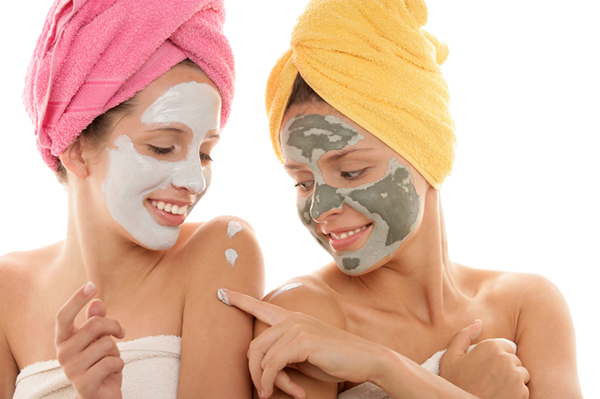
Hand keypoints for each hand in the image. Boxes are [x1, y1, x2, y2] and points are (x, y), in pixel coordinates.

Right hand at [55, 282, 125, 398]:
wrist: (102, 394)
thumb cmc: (100, 363)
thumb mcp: (99, 339)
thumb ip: (95, 321)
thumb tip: (97, 303)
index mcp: (63, 340)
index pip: (63, 316)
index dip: (76, 299)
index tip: (92, 285)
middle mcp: (62, 354)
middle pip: (95, 325)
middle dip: (114, 326)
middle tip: (120, 334)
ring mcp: (71, 371)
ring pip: (106, 344)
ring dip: (116, 351)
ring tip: (109, 360)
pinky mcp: (83, 385)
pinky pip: (111, 362)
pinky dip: (119, 365)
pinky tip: (112, 372)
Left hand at [218, 288, 388, 398]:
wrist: (366, 359)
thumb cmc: (335, 359)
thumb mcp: (305, 354)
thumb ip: (285, 352)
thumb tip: (265, 366)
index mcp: (292, 318)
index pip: (261, 306)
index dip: (240, 300)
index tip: (222, 291)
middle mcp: (292, 318)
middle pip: (254, 345)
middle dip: (253, 372)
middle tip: (265, 391)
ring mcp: (297, 327)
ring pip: (261, 356)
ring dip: (264, 381)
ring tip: (272, 394)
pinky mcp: (302, 341)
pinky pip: (273, 364)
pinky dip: (271, 381)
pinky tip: (279, 392)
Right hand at [440, 320, 529, 398]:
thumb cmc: (456, 384)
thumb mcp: (450, 358)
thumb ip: (463, 336)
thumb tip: (478, 322)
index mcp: (490, 346)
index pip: (505, 346)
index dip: (495, 357)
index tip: (485, 368)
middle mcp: (506, 358)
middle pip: (514, 360)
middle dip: (505, 368)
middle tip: (488, 380)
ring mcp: (516, 376)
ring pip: (521, 374)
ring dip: (512, 380)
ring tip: (495, 388)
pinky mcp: (523, 393)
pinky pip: (524, 389)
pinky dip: (516, 394)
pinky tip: (501, 396)